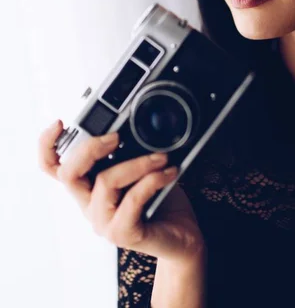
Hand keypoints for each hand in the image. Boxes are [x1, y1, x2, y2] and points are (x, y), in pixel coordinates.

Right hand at [38, 119, 204, 263]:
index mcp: (88, 186)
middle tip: (117, 136)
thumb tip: (131, 125)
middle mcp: (89, 204)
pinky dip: (152, 180)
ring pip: (105, 182)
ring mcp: (103, 221)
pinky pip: (132, 200)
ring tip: (161, 157)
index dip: (47, 145)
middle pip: (68, 174)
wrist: (181, 237)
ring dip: (137, 163)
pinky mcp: (122, 234)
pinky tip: (168, 173)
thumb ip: (129, 150)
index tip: (59, 123)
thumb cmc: (161, 201)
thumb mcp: (141, 168)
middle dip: (91, 147)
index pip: (53, 168)